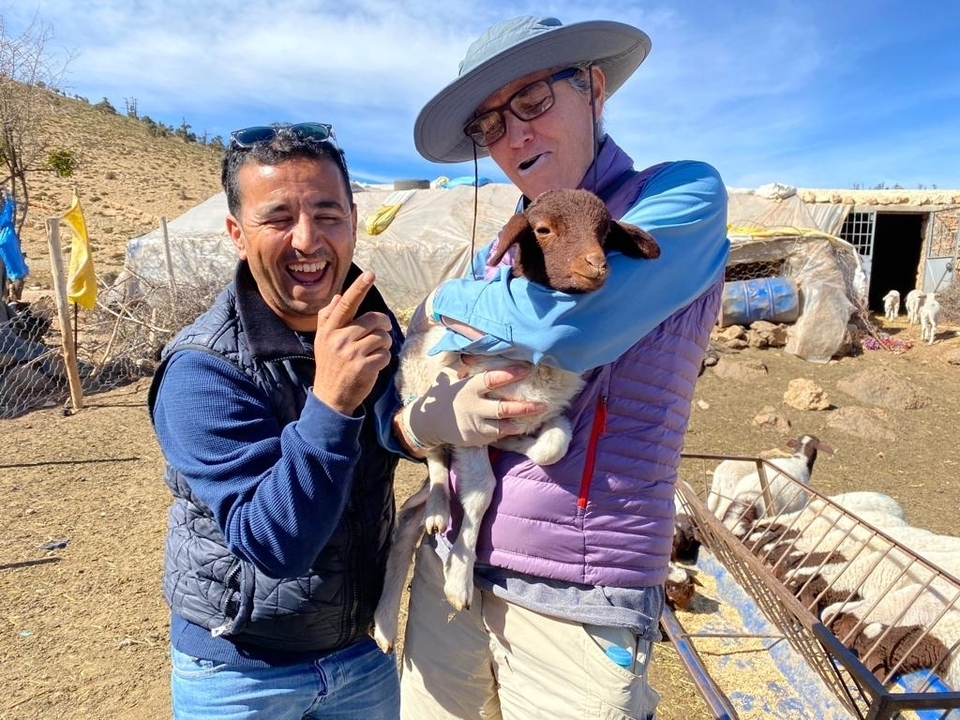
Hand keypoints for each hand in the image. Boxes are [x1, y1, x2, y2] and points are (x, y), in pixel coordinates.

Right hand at [312, 271, 392, 413]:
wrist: (330, 398)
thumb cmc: (330, 365)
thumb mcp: (323, 341)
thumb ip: (328, 318)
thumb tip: (339, 297)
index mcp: (329, 330)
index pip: (346, 304)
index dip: (359, 288)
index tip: (370, 274)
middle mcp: (339, 338)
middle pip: (374, 319)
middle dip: (383, 325)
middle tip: (381, 333)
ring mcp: (351, 353)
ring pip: (382, 337)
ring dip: (384, 343)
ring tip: (375, 351)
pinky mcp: (363, 366)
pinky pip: (385, 354)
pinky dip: (384, 358)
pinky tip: (374, 364)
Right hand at [400, 365, 545, 449]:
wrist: (428, 424)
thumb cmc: (442, 394)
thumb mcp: (448, 375)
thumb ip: (462, 361)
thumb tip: (471, 339)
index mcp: (468, 388)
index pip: (491, 379)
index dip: (510, 373)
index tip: (528, 368)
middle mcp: (473, 408)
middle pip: (503, 408)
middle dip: (524, 407)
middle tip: (543, 404)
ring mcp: (475, 426)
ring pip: (503, 426)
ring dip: (521, 421)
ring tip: (538, 415)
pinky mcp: (476, 438)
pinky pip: (496, 435)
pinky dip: (509, 430)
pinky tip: (521, 424)